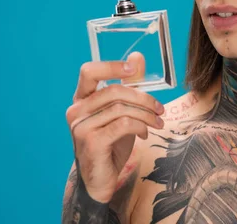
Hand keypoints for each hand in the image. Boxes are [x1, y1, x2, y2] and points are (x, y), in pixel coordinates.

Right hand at [65, 52, 165, 202]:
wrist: (101, 179)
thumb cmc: (111, 143)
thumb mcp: (123, 111)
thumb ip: (129, 85)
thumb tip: (137, 57)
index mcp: (82, 99)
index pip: (89, 72)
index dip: (112, 67)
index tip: (133, 69)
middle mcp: (76, 110)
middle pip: (114, 91)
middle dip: (143, 98)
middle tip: (160, 108)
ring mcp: (81, 126)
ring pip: (121, 108)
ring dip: (146, 114)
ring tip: (157, 122)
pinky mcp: (91, 141)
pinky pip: (123, 124)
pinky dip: (140, 126)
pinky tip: (145, 133)